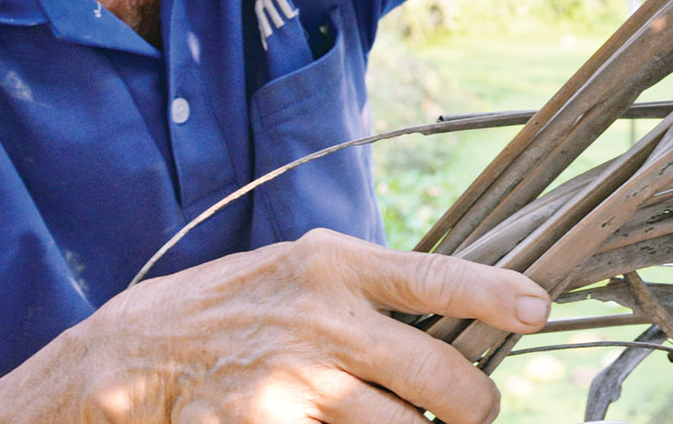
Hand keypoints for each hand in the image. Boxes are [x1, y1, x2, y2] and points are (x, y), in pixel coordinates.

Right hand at [0, 229, 546, 423]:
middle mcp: (322, 322)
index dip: (497, 297)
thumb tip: (466, 313)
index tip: (539, 311)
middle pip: (443, 379)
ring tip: (404, 420)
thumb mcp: (305, 269)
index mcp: (335, 265)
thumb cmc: (239, 305)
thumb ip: (379, 288)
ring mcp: (295, 385)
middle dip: (474, 405)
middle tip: (474, 409)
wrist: (133, 356)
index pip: (439, 278)